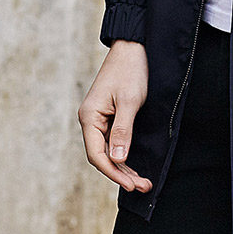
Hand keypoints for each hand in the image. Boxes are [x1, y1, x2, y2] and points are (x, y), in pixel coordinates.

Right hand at [78, 39, 153, 192]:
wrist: (132, 46)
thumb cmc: (130, 70)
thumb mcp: (129, 101)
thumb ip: (123, 131)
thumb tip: (118, 159)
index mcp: (89, 117)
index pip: (98, 155)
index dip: (114, 172)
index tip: (132, 185)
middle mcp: (90, 120)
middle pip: (102, 156)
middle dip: (122, 173)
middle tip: (143, 186)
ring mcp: (98, 118)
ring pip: (108, 150)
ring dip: (124, 166)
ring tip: (142, 181)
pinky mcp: (108, 115)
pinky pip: (113, 140)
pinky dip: (124, 153)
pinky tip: (134, 164)